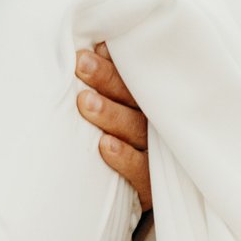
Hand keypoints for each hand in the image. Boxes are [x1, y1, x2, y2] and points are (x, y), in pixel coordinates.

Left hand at [77, 41, 151, 208]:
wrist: (155, 195)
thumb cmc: (131, 136)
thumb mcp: (129, 106)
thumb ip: (119, 78)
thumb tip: (97, 45)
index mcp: (154, 101)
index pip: (138, 76)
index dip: (114, 62)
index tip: (90, 49)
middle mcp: (159, 124)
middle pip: (136, 98)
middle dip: (108, 80)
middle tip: (81, 65)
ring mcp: (158, 155)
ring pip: (136, 130)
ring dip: (111, 115)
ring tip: (85, 102)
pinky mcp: (153, 185)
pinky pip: (140, 170)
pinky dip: (123, 158)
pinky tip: (104, 146)